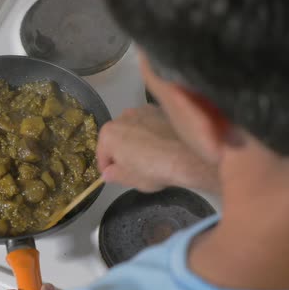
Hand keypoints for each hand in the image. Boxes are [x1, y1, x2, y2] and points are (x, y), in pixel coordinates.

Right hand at [97, 105, 218, 192]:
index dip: (107, 169)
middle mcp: (122, 117)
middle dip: (122, 151)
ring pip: (133, 128)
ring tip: (150, 156)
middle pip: (117, 138)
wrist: (186, 155)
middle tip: (134, 168)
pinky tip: (162, 145)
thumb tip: (108, 173)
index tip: (113, 176)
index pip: (102, 155)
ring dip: (137, 139)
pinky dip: (152, 132)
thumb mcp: (130, 179)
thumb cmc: (153, 170)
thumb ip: (114, 175)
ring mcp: (142, 110)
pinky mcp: (160, 110)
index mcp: (108, 134)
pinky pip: (150, 123)